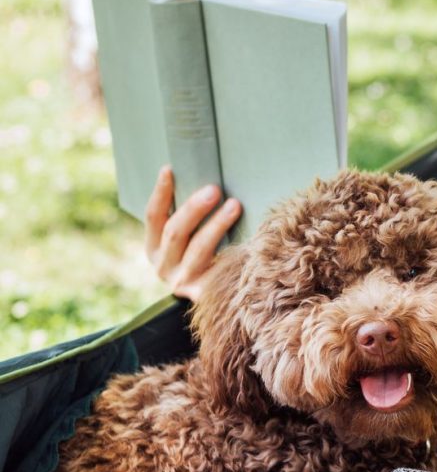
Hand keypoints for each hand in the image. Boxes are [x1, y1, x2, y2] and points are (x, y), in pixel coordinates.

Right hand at [144, 165, 241, 300]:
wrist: (220, 302)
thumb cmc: (206, 259)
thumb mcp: (188, 240)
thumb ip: (190, 218)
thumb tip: (207, 182)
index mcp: (154, 249)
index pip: (153, 217)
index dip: (160, 193)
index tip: (169, 169)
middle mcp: (164, 268)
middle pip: (175, 232)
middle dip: (194, 208)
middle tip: (214, 189)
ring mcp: (183, 283)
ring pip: (198, 249)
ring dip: (217, 225)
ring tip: (235, 205)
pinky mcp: (205, 295)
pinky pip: (220, 270)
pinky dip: (234, 251)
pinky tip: (249, 238)